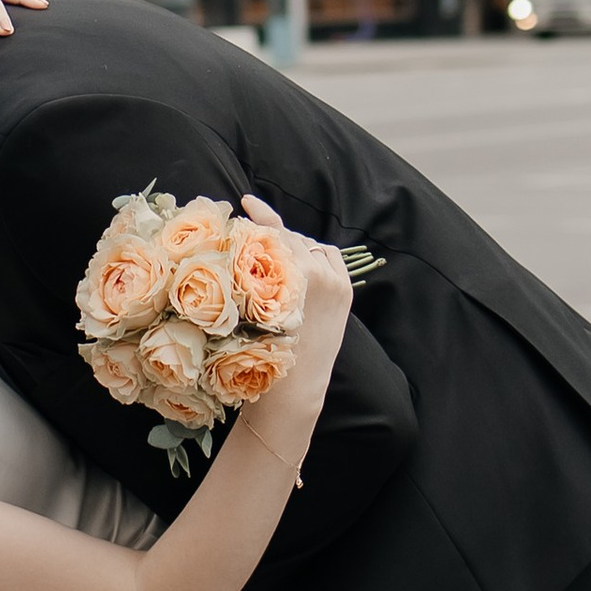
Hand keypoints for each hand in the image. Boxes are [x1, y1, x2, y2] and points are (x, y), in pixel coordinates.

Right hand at [240, 197, 353, 347]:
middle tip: (254, 235)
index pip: (275, 233)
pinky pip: (330, 257)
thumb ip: (254, 270)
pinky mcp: (345, 291)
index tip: (246, 201)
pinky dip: (316, 254)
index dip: (260, 214)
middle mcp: (316, 274)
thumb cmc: (259, 353)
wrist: (293, 390)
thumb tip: (251, 239)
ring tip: (276, 255)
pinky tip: (302, 261)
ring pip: (311, 246)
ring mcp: (335, 282)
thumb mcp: (249, 306)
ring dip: (294, 246)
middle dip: (273, 236)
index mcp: (289, 276)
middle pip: (292, 238)